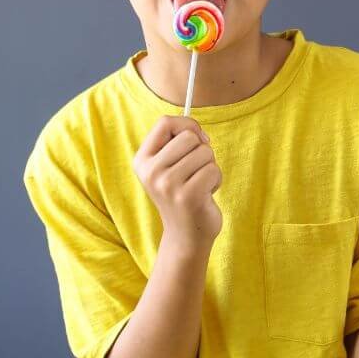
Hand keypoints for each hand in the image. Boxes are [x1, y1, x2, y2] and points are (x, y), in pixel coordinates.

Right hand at [133, 115, 222, 252]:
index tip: (196, 140)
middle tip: (196, 170)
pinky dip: (216, 180)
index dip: (187, 125)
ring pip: (205, 152)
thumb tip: (197, 130)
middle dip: (202, 150)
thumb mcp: (169, 165)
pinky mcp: (187, 196)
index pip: (165, 122)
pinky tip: (205, 194)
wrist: (185, 235)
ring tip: (199, 184)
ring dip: (210, 166)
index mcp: (142, 160)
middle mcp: (151, 172)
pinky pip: (213, 170)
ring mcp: (167, 185)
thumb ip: (178, 142)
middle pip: (189, 136)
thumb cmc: (182, 193)